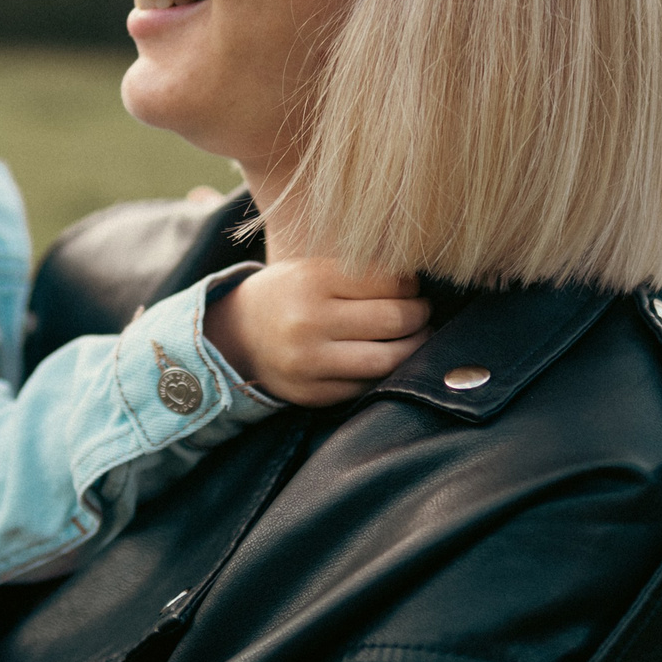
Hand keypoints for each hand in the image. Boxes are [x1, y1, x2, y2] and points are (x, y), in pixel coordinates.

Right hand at [203, 261, 430, 405]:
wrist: (238, 336)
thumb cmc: (287, 295)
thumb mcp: (312, 268)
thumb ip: (359, 273)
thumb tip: (418, 284)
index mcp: (311, 280)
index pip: (388, 282)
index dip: (411, 285)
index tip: (412, 287)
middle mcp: (308, 321)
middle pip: (394, 320)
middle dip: (420, 314)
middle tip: (422, 310)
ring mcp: (310, 362)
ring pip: (388, 359)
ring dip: (415, 346)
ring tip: (419, 335)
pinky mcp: (313, 393)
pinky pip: (368, 385)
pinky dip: (387, 372)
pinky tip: (390, 357)